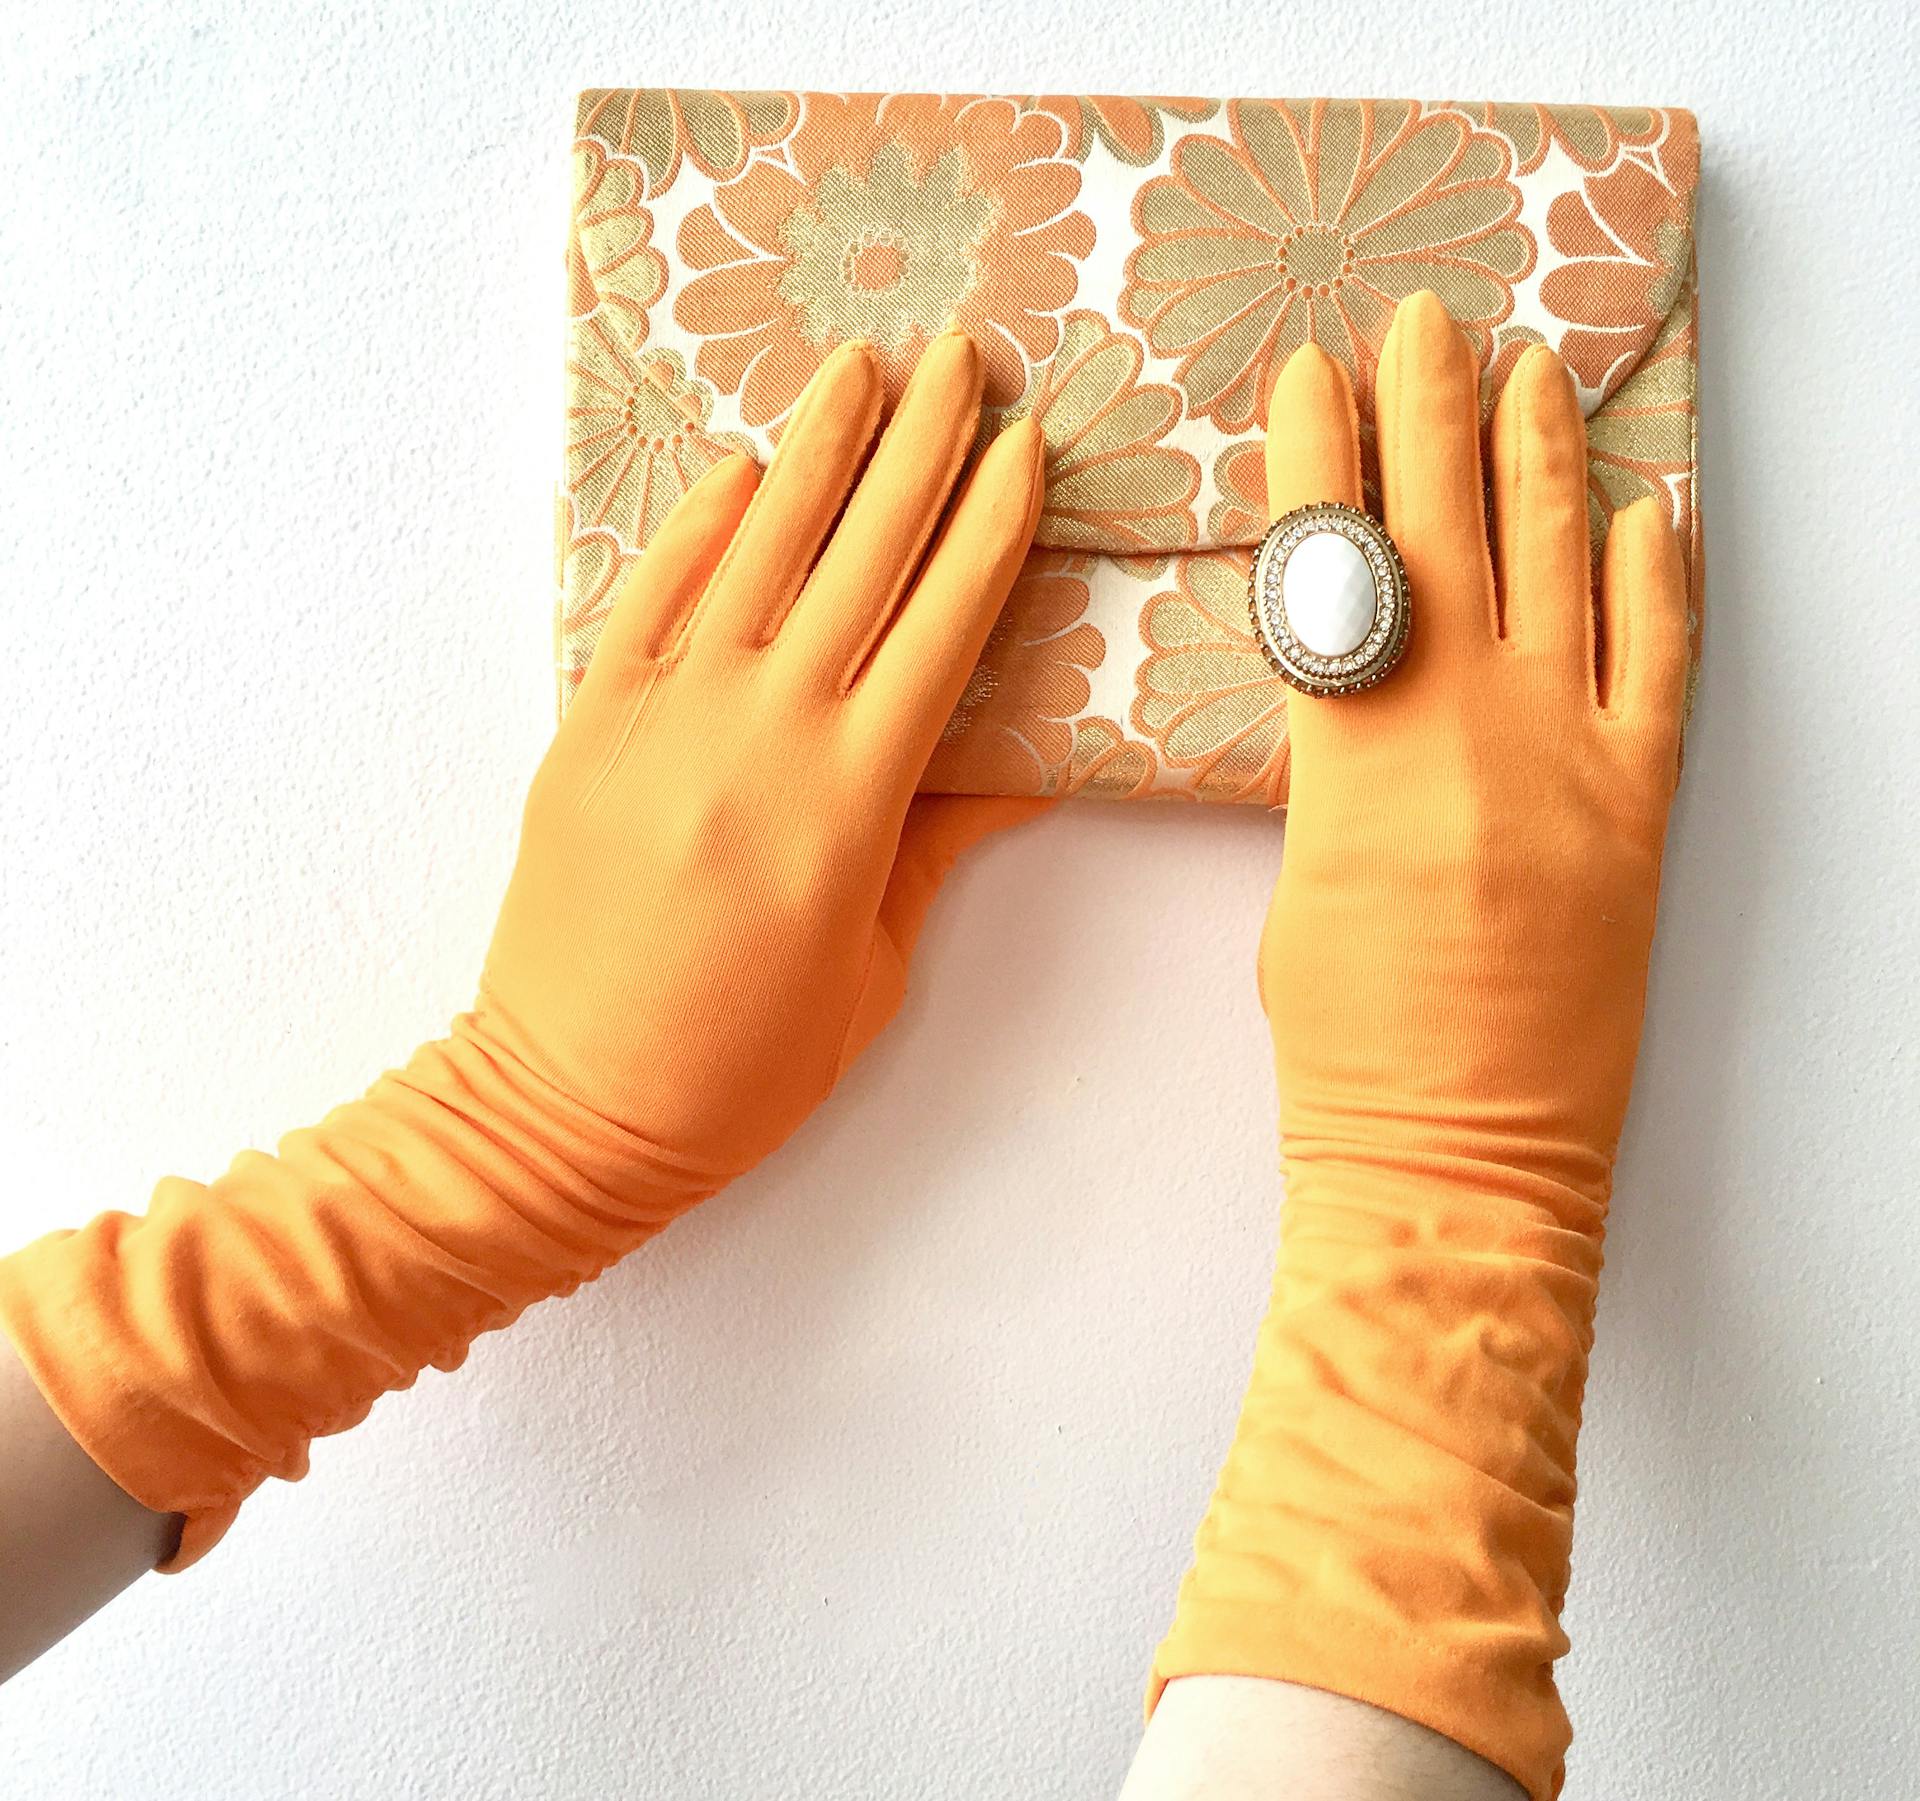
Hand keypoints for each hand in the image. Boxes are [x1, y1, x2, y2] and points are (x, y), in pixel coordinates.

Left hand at [480, 330, 1045, 1180]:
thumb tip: (1014, 769)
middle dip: (925, 446)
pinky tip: (740, 467)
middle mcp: (765, 725)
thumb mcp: (872, 969)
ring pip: (760, 547)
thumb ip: (933, 848)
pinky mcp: (592, 720)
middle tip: (964, 355)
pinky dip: (695, 525)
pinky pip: (651, 595)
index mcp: (854, 793)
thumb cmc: (741, 1065)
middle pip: (865, 554)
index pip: (946, 621)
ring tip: (862, 365)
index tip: (1030, 444)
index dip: (995, 523)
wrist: (566, 1102)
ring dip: (819, 448)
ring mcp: (667, 710)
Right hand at [1147, 292, 1688, 1800]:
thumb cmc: (1350, 1050)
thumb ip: (1334, 772)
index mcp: (1360, 754)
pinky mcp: (1640, 805)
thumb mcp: (1298, 888)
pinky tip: (1646, 504)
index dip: (1317, 455)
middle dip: (1427, 412)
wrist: (1459, 1160)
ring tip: (1528, 364)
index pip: (1332, 563)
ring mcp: (1571, 758)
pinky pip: (1662, 661)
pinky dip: (1659, 574)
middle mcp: (1472, 728)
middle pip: (1446, 532)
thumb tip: (1362, 695)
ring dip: (1539, 456)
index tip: (1307, 369)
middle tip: (1417, 321)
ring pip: (1558, 566)